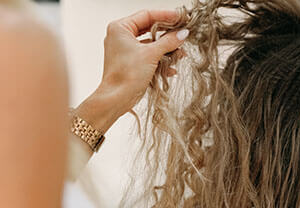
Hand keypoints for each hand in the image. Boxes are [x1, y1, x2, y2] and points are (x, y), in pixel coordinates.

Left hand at [74, 10, 188, 133]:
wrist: (116, 99)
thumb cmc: (126, 75)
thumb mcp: (151, 54)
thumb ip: (168, 41)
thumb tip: (182, 33)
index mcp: (120, 28)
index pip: (147, 15)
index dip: (165, 16)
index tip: (180, 18)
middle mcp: (120, 37)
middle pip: (149, 29)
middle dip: (167, 35)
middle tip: (182, 34)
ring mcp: (124, 50)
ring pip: (150, 44)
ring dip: (165, 49)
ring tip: (180, 54)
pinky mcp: (130, 63)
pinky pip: (147, 56)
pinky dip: (159, 60)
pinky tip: (171, 68)